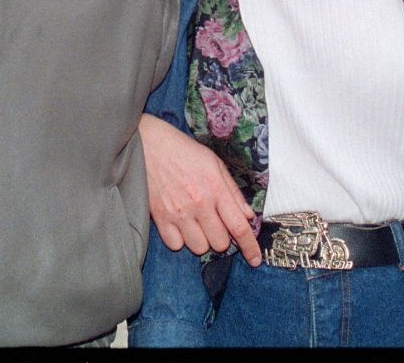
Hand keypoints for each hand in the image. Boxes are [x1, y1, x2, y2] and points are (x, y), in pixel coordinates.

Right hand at [138, 114, 261, 264]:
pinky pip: (176, 245)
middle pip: (219, 243)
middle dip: (221, 238)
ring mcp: (178, 212)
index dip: (250, 247)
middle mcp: (199, 203)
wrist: (148, 144)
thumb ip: (232, 191)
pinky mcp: (160, 217)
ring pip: (199, 247)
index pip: (239, 227)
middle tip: (214, 223)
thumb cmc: (184, 151)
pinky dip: (180, 239)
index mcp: (216, 188)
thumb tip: (248, 216)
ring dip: (201, 240)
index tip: (255, 260)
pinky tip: (179, 223)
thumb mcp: (214, 163)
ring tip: (195, 222)